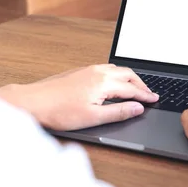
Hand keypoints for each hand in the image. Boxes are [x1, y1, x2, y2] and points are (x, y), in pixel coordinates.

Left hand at [0, 64, 157, 130]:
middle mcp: (97, 71)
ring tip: (136, 87)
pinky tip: (114, 82)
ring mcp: (88, 69)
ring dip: (129, 78)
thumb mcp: (93, 117)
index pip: (132, 88)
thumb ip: (118, 112)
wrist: (33, 102)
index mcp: (103, 82)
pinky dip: (117, 75)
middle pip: (127, 74)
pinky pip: (106, 68)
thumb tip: (138, 108)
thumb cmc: (59, 111)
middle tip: (150, 94)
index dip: (145, 95)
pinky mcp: (80, 71)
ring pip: (117, 70)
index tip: (155, 100)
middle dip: (141, 84)